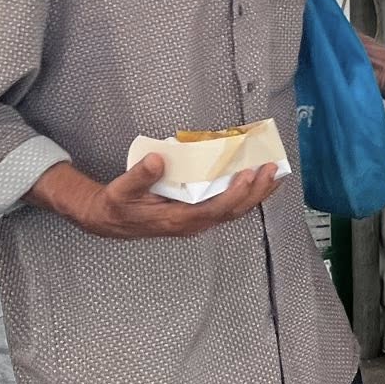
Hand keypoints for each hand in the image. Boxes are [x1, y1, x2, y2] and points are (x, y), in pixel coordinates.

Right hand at [38, 156, 282, 238]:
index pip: (214, 210)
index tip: (248, 175)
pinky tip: (256, 179)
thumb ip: (140, 176)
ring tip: (274, 173)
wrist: (110, 221)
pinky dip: (245, 193)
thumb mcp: (123, 189)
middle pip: (232, 211)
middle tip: (274, 169)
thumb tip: (157, 160)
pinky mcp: (198, 214)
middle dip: (256, 192)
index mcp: (177, 219)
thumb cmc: (119, 204)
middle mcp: (192, 223)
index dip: (234, 194)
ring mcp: (197, 220)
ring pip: (234, 210)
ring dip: (256, 193)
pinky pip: (227, 205)